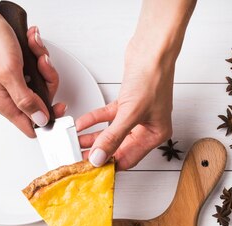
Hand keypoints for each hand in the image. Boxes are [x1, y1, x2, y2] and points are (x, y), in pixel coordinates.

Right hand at [0, 12, 64, 137]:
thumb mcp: (10, 73)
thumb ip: (26, 100)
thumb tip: (40, 120)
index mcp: (3, 102)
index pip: (30, 126)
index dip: (48, 119)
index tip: (60, 106)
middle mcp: (8, 95)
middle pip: (41, 101)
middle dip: (47, 80)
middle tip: (42, 64)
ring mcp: (13, 81)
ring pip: (41, 82)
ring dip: (42, 63)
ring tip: (35, 49)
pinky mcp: (17, 68)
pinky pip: (36, 68)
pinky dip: (37, 54)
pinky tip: (31, 43)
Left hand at [76, 42, 173, 169]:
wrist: (152, 50)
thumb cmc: (153, 77)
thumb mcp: (130, 113)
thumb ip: (113, 137)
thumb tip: (99, 157)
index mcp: (155, 135)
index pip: (128, 158)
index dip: (109, 165)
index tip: (91, 169)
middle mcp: (147, 127)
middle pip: (118, 147)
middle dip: (98, 151)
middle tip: (79, 157)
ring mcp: (136, 115)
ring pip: (111, 132)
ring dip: (93, 137)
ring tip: (76, 142)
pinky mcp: (126, 102)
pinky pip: (108, 116)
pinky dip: (95, 120)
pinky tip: (82, 124)